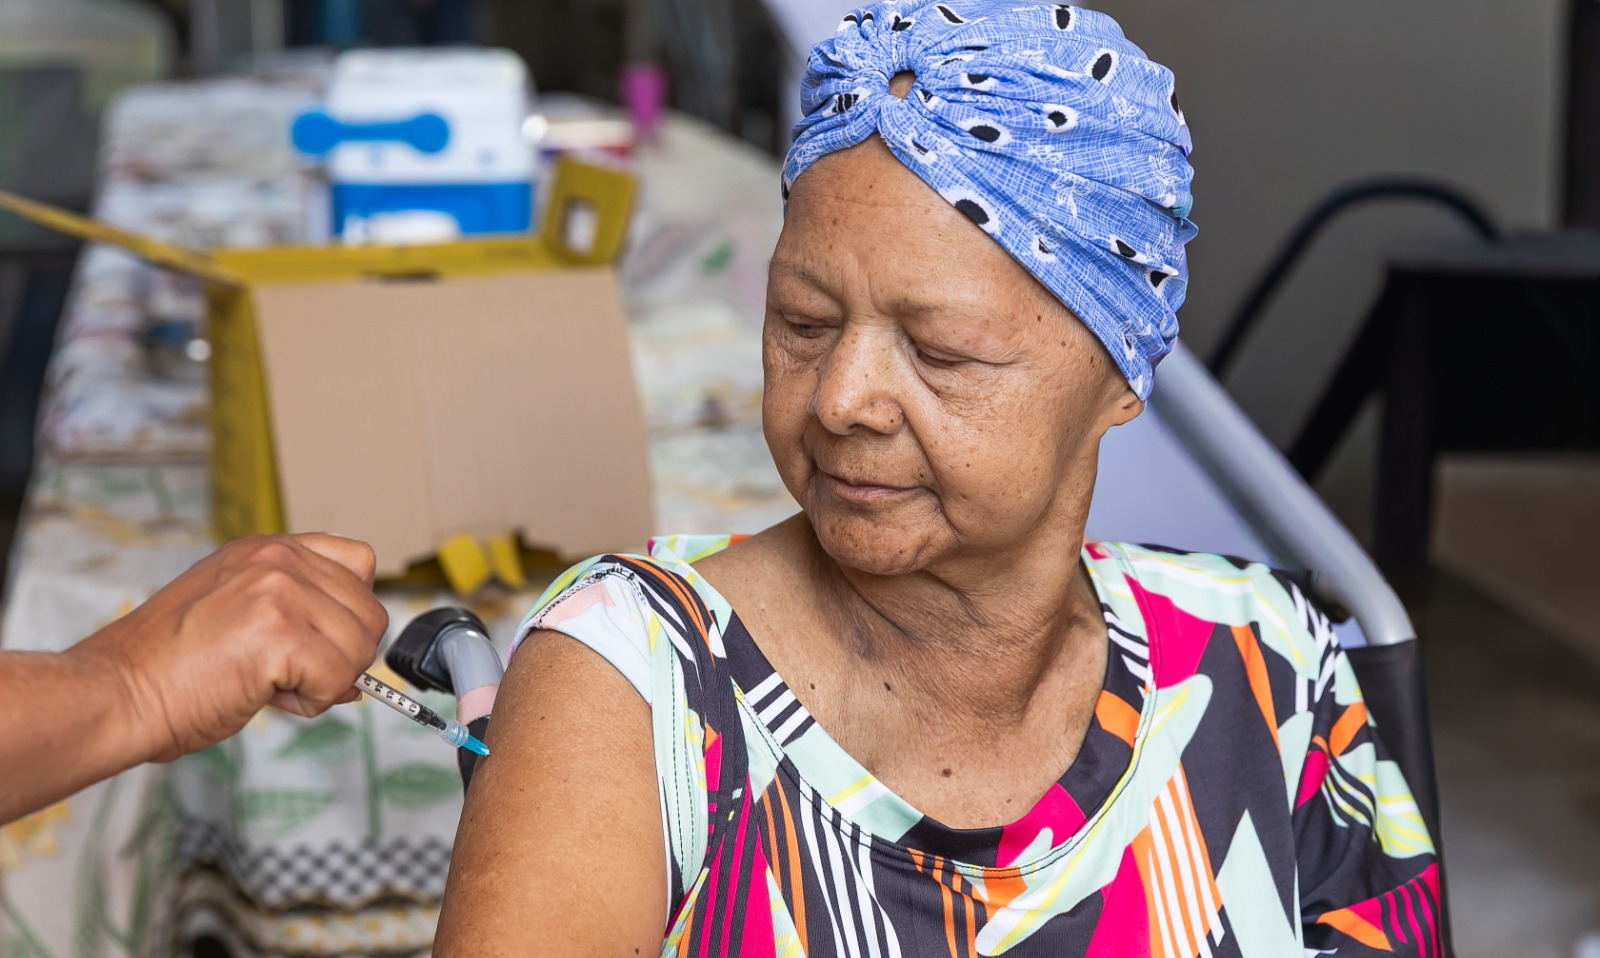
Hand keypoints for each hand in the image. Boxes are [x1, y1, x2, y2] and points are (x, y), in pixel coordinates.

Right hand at [77, 534, 389, 762]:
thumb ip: (301, 626)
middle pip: (369, 612)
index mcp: (267, 550)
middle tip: (286, 675)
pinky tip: (266, 695)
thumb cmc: (165, 670)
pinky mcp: (280, 631)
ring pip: (360, 648)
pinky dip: (312, 702)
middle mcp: (277, 559)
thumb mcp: (242, 621)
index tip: (320, 643)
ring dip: (326, 682)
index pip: (358, 563)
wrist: (117, 694)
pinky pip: (339, 678)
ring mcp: (279, 590)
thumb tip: (354, 674)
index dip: (348, 613)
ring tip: (269, 684)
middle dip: (341, 657)